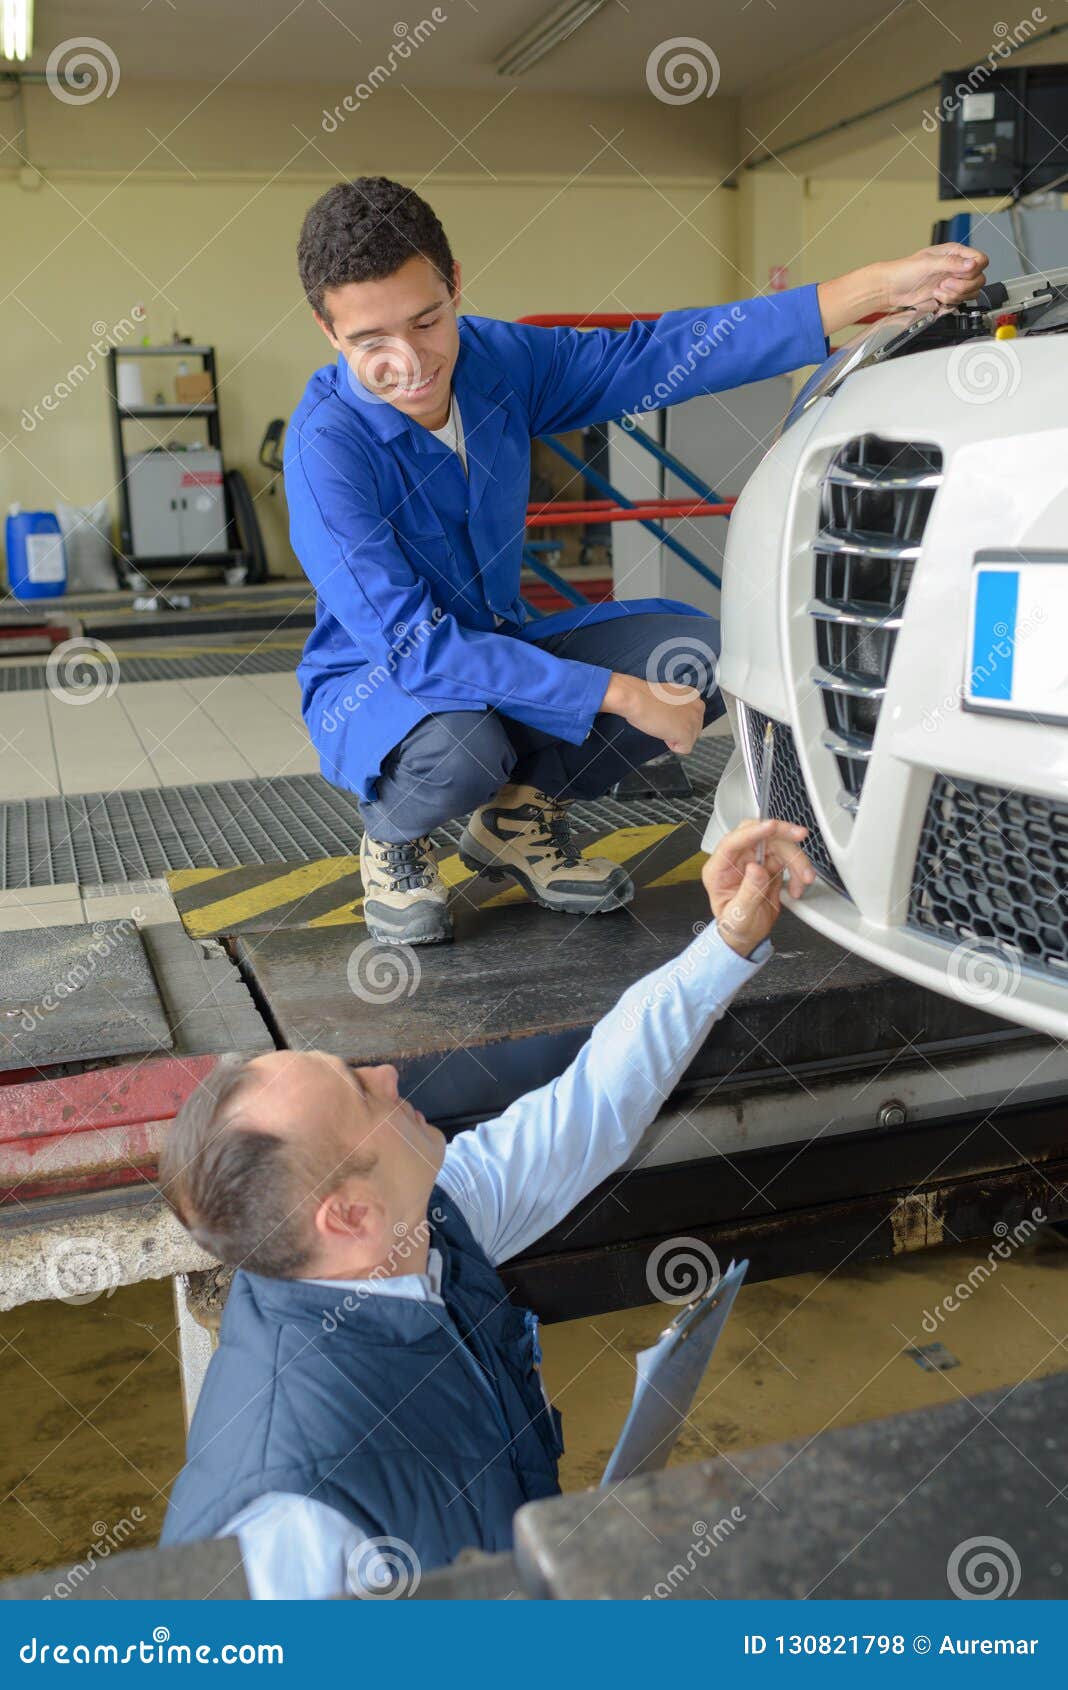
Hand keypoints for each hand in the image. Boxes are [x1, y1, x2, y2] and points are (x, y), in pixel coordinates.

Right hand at [601, 672, 704, 755]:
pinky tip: (663, 732)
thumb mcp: (667, 697)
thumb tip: (675, 716)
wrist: (636, 698)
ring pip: (689, 740)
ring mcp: (694, 720)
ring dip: (674, 736)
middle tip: (662, 721)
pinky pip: (684, 748)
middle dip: (677, 730)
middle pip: (693, 730)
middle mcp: (698, 706)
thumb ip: (677, 706)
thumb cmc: (643, 697)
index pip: (691, 718)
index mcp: (692, 695)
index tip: (665, 716)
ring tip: (661, 724)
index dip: (676, 721)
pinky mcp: (687, 733)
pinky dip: (672, 745)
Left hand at [701, 818, 814, 956]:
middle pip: (759, 835)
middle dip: (782, 835)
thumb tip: (756, 869)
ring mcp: (753, 861)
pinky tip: (797, 886)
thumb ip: (749, 892)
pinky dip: (798, 870)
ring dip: (796, 859)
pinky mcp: (769, 865)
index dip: (753, 832)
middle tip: (799, 836)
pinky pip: (787, 858)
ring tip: (804, 880)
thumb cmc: (735, 926)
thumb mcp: (740, 915)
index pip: (732, 842)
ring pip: (778, 845)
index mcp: (719, 869)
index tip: (771, 827)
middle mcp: (736, 860)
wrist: (747, 936)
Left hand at [882, 242, 988, 310]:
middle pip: (979, 279)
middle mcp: (957, 267)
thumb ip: (951, 263)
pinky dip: (949, 303)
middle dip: (962, 286)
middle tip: (944, 283)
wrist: (891, 289)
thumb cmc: (904, 271)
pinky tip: (936, 298)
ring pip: (971, 293)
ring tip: (938, 291)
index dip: (975, 269)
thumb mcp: (928, 263)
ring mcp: (953, 282)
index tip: (960, 273)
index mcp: (955, 253)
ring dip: (954, 296)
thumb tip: (972, 263)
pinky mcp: (948, 296)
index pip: (981, 260)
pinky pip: (959, 303)